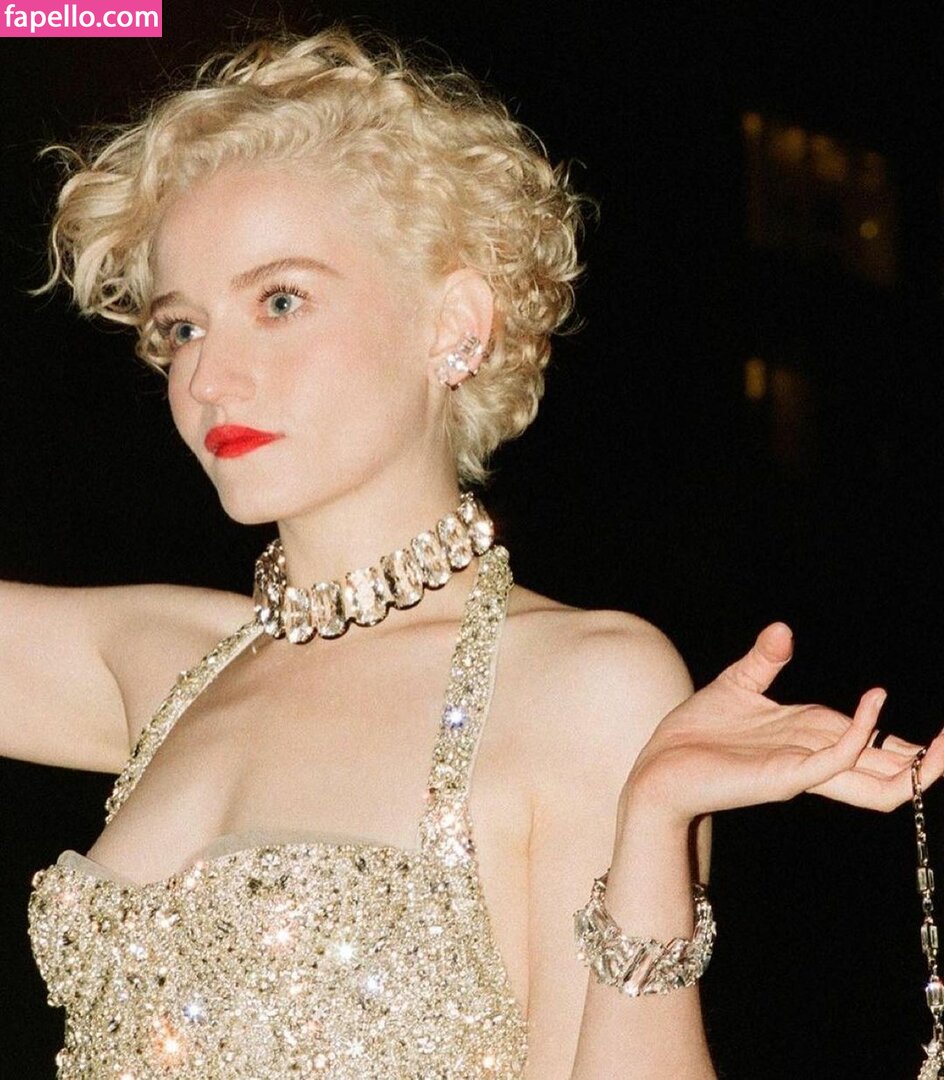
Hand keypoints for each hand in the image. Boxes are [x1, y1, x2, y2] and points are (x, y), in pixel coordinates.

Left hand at [624, 623, 943, 824]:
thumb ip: (766, 660)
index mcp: (809, 738)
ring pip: (877, 786)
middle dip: (930, 763)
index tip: (939, 736)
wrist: (659, 764)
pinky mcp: (783, 778)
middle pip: (888, 772)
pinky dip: (859, 736)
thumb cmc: (697, 732)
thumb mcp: (737, 684)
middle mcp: (813, 759)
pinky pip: (833, 761)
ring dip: (915, 767)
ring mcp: (802, 772)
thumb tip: (784, 630)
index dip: (906, 742)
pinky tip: (873, 706)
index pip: (873, 746)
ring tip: (943, 744)